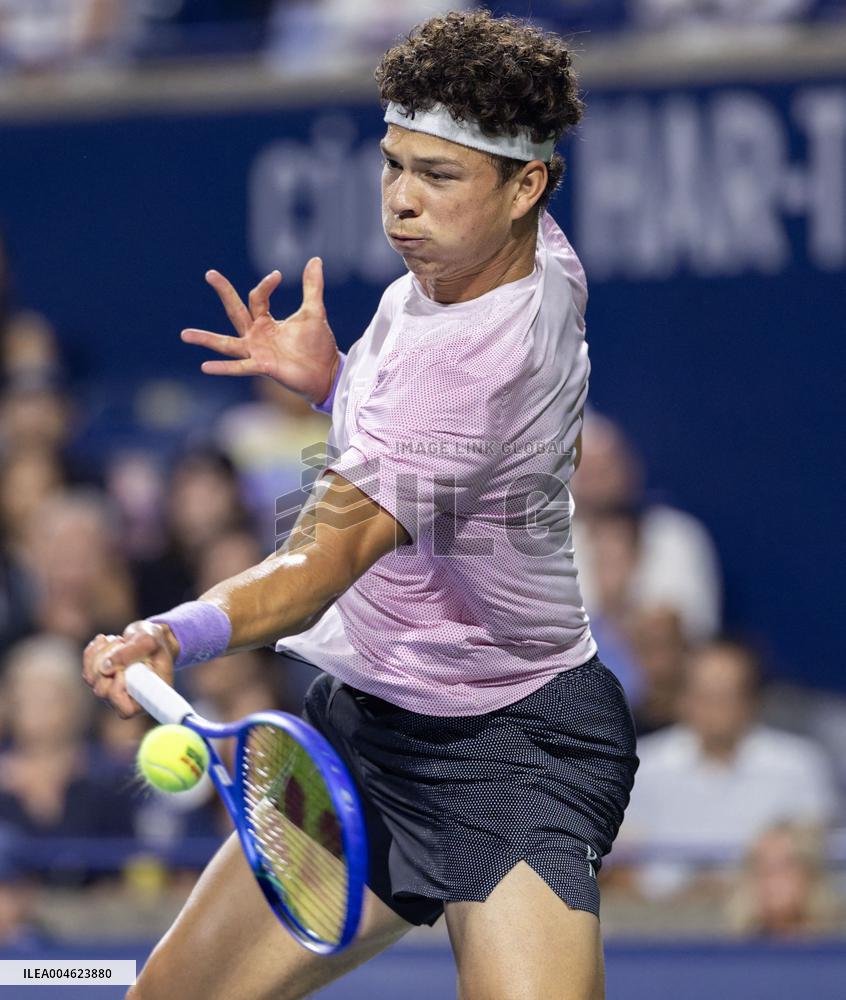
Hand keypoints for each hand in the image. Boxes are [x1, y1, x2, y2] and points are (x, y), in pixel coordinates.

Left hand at [82, 621, 176, 718]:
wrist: (149, 635)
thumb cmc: (156, 641)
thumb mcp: (148, 641)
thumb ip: (129, 653)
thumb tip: (104, 668)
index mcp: (148, 695)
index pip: (126, 710)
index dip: (118, 689)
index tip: (123, 669)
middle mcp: (128, 698)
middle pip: (102, 691)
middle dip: (107, 662)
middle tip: (122, 643)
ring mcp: (113, 691)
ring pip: (92, 679)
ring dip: (101, 654)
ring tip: (118, 640)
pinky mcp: (101, 680)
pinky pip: (87, 670)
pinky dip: (93, 652)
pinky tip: (104, 640)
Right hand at [181, 258, 339, 405]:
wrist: (327, 371)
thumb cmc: (318, 344)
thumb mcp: (314, 311)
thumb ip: (312, 286)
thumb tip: (315, 259)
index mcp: (266, 322)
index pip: (257, 297)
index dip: (266, 285)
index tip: (277, 275)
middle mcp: (256, 336)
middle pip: (235, 311)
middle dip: (224, 292)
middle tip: (210, 273)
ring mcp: (256, 352)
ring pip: (226, 344)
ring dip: (206, 339)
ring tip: (184, 334)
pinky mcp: (262, 367)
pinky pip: (239, 368)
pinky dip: (223, 368)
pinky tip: (205, 367)